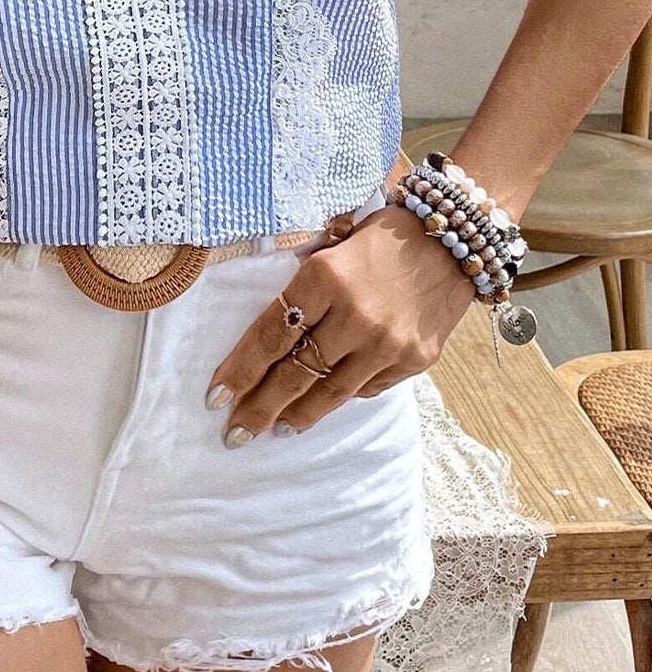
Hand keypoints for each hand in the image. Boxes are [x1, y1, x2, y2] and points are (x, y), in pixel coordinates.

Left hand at [205, 202, 475, 445]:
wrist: (454, 239)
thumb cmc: (382, 238)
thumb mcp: (332, 248)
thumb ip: (304, 290)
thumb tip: (269, 340)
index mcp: (325, 277)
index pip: (270, 336)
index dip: (240, 370)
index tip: (216, 396)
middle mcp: (355, 315)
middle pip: (294, 374)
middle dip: (259, 408)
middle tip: (234, 433)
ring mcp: (387, 343)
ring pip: (330, 393)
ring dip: (297, 415)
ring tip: (276, 428)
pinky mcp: (415, 360)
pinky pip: (368, 388)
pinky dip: (343, 395)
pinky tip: (325, 402)